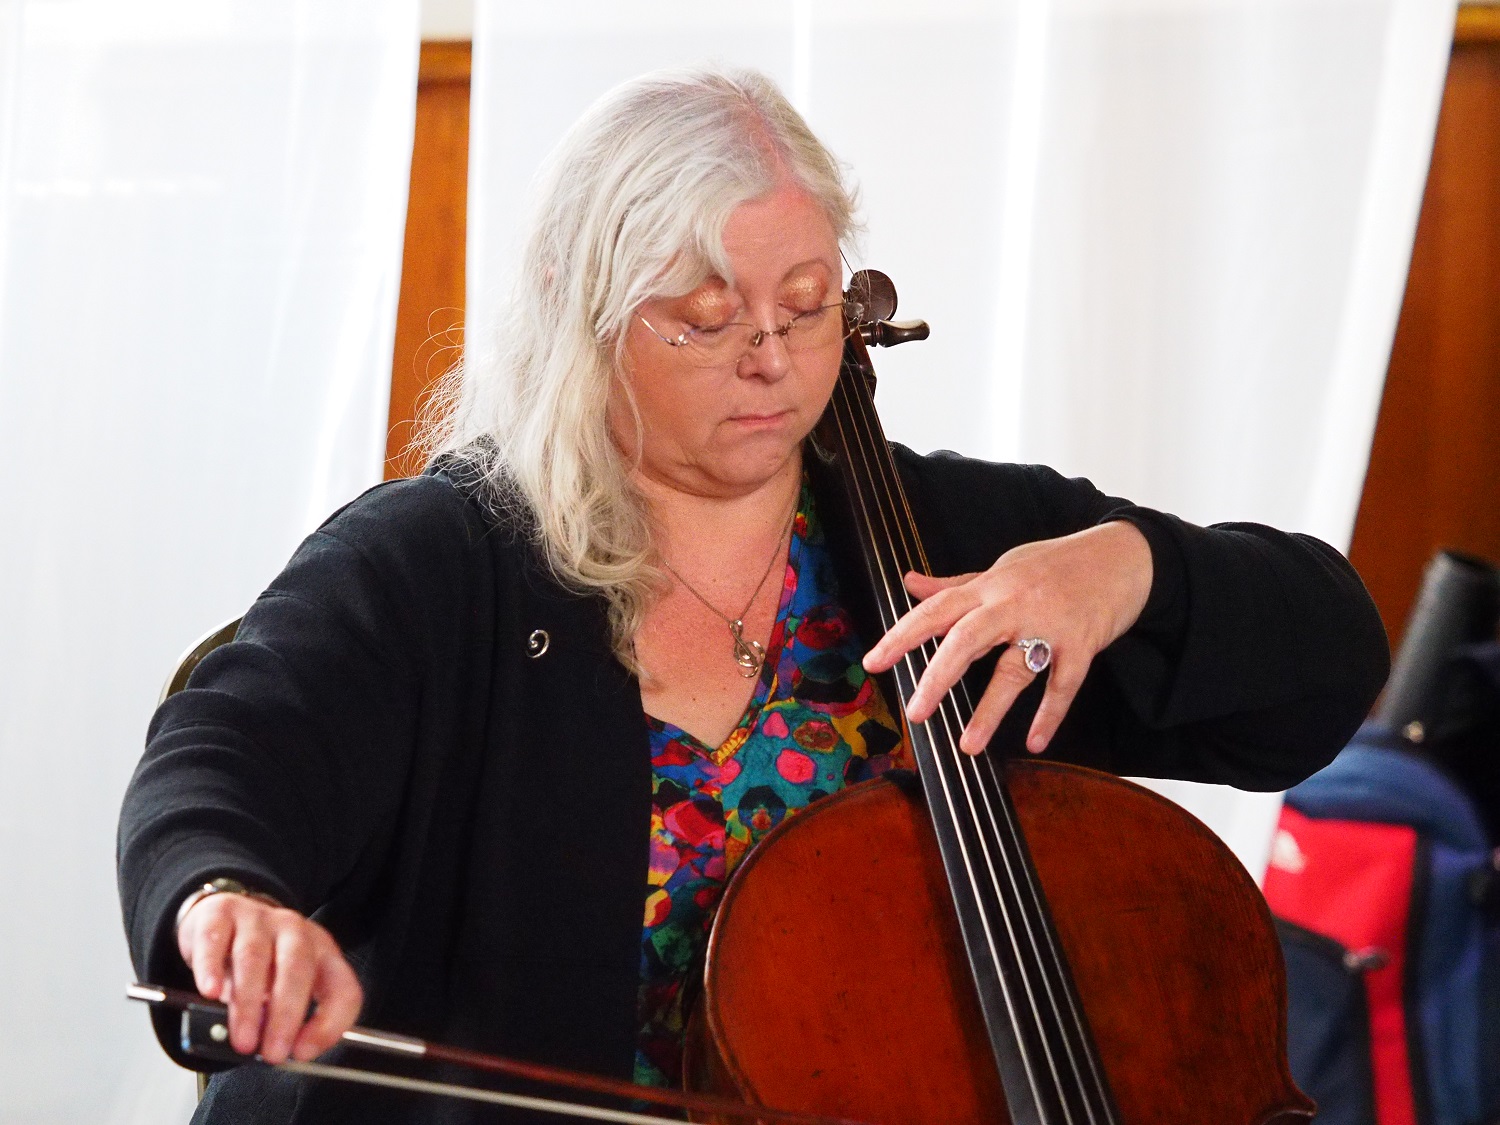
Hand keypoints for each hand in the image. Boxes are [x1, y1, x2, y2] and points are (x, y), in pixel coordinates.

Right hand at [177, 891, 362, 1063]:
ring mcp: (258, 919)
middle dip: (286, 1016)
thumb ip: (281, 1018)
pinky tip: (211, 992)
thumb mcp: (281, 987)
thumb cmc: (259, 961)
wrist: (222, 914)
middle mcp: (295, 931)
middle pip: (298, 969)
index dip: (330, 1023)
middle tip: (272, 1052)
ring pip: (254, 957)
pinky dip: (211, 967)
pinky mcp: (220, 913)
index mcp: (322, 952)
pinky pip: (215, 939)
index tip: (303, 1053)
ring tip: (242, 1039)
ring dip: (248, 1004)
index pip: (342, 987)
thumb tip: (269, 1051)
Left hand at [863, 521, 1152, 754]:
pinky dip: (1049, 715)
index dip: (901, 635)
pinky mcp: (1083, 643)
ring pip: (1014, 670)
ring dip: (990, 711)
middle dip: (937, 677)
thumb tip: (910, 583)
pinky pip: (1063, 685)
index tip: (873, 663)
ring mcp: (1050, 625)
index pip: (936, 610)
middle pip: (967, 639)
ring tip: (967, 745)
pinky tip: (1034, 741)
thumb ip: (956, 583)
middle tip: (915, 713)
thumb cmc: (1055, 564)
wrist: (1122, 555)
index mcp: (989, 587)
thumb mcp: (1002, 568)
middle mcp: (1014, 603)